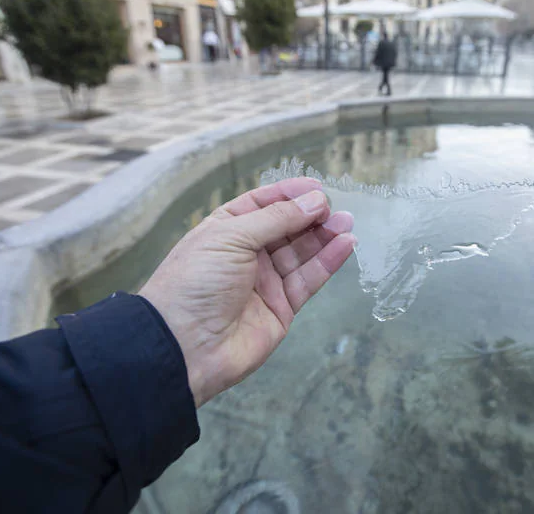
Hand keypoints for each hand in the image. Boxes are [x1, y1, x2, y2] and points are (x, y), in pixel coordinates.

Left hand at [139, 178, 355, 406]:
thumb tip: (314, 202)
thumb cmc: (197, 281)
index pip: (262, 203)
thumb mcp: (231, 237)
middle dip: (311, 215)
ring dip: (325, 236)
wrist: (185, 345)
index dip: (289, 194)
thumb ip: (276, 219)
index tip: (317, 188)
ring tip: (348, 222)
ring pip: (301, 253)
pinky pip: (309, 279)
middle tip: (336, 208)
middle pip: (286, 227)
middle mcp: (247, 253)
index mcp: (226, 230)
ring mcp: (265, 281)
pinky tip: (346, 244)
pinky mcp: (282, 307)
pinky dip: (328, 262)